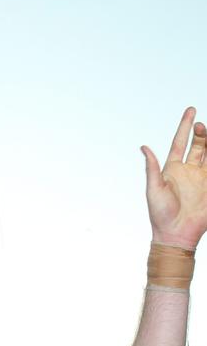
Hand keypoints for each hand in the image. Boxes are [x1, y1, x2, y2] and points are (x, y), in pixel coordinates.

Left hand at [143, 107, 206, 249]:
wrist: (176, 234)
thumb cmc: (160, 214)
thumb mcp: (153, 189)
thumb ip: (151, 167)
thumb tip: (144, 147)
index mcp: (172, 169)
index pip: (179, 142)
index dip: (185, 126)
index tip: (191, 110)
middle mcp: (188, 170)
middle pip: (198, 145)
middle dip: (201, 132)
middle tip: (201, 125)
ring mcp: (201, 178)